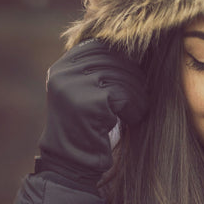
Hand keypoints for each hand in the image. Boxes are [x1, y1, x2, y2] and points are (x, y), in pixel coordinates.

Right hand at [37, 39, 147, 186]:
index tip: (134, 76)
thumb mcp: (89, 91)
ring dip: (137, 95)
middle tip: (140, 96)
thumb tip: (134, 39)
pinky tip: (132, 119)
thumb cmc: (91, 126)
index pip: (102, 45)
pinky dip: (135, 108)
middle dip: (134, 78)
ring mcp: (72, 87)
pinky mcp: (87, 103)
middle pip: (115, 60)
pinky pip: (124, 96)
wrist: (73, 163)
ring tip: (136, 109)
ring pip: (123, 78)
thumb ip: (101, 67)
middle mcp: (63, 73)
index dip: (125, 57)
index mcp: (64, 66)